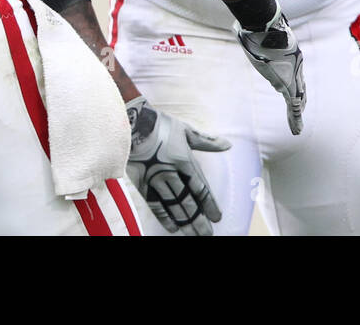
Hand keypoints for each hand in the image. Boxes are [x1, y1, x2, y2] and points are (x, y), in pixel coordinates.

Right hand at [125, 97, 230, 234]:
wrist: (132, 124)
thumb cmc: (161, 125)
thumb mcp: (186, 131)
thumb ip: (207, 142)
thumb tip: (227, 145)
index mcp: (185, 162)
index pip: (200, 188)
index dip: (209, 204)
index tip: (217, 217)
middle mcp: (172, 174)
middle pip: (188, 202)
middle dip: (199, 220)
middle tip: (207, 233)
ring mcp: (156, 181)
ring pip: (173, 206)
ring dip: (185, 222)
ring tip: (193, 235)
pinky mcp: (143, 184)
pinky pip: (155, 205)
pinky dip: (164, 217)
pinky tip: (173, 227)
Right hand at [236, 9, 305, 134]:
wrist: (262, 23)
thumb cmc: (257, 24)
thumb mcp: (257, 34)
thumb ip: (256, 40)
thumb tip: (244, 32)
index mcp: (289, 54)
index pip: (294, 73)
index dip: (296, 86)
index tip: (294, 95)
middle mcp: (294, 65)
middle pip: (299, 88)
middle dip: (299, 102)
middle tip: (300, 115)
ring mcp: (292, 74)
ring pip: (297, 98)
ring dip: (295, 115)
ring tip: (297, 128)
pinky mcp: (287, 82)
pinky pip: (293, 104)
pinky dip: (295, 117)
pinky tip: (297, 128)